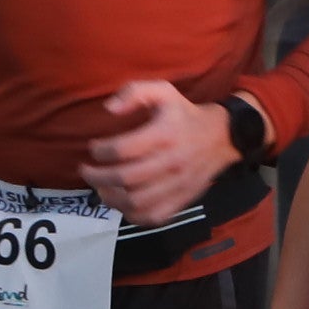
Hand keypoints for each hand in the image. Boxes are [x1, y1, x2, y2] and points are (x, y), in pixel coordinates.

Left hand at [78, 81, 233, 221]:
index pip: (123, 149)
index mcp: (165, 134)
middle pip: (125, 178)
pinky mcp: (182, 200)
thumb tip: (109, 109)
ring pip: (136, 202)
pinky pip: (152, 216)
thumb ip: (134, 92)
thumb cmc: (185, 114)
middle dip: (97, 177)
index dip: (100, 151)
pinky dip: (131, 214)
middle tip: (86, 171)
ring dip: (110, 197)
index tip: (94, 148)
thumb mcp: (163, 92)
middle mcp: (171, 162)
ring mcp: (178, 185)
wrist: (222, 137)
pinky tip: (122, 202)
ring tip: (100, 187)